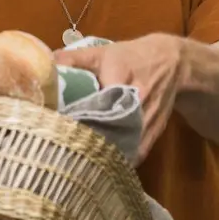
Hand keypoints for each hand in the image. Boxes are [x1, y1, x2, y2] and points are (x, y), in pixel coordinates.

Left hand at [56, 33, 185, 160]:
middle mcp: (136, 102)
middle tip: (64, 152)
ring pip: (123, 145)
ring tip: (80, 164)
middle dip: (87, 142)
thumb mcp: (103, 52)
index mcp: (120, 80)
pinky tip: (103, 167)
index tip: (57, 129)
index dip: (77, 120)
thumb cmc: (132, 57)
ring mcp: (147, 120)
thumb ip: (74, 59)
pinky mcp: (154, 132)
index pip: (96, 105)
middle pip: (109, 130)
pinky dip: (120, 160)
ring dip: (104, 156)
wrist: (172, 63)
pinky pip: (136, 153)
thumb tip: (46, 66)